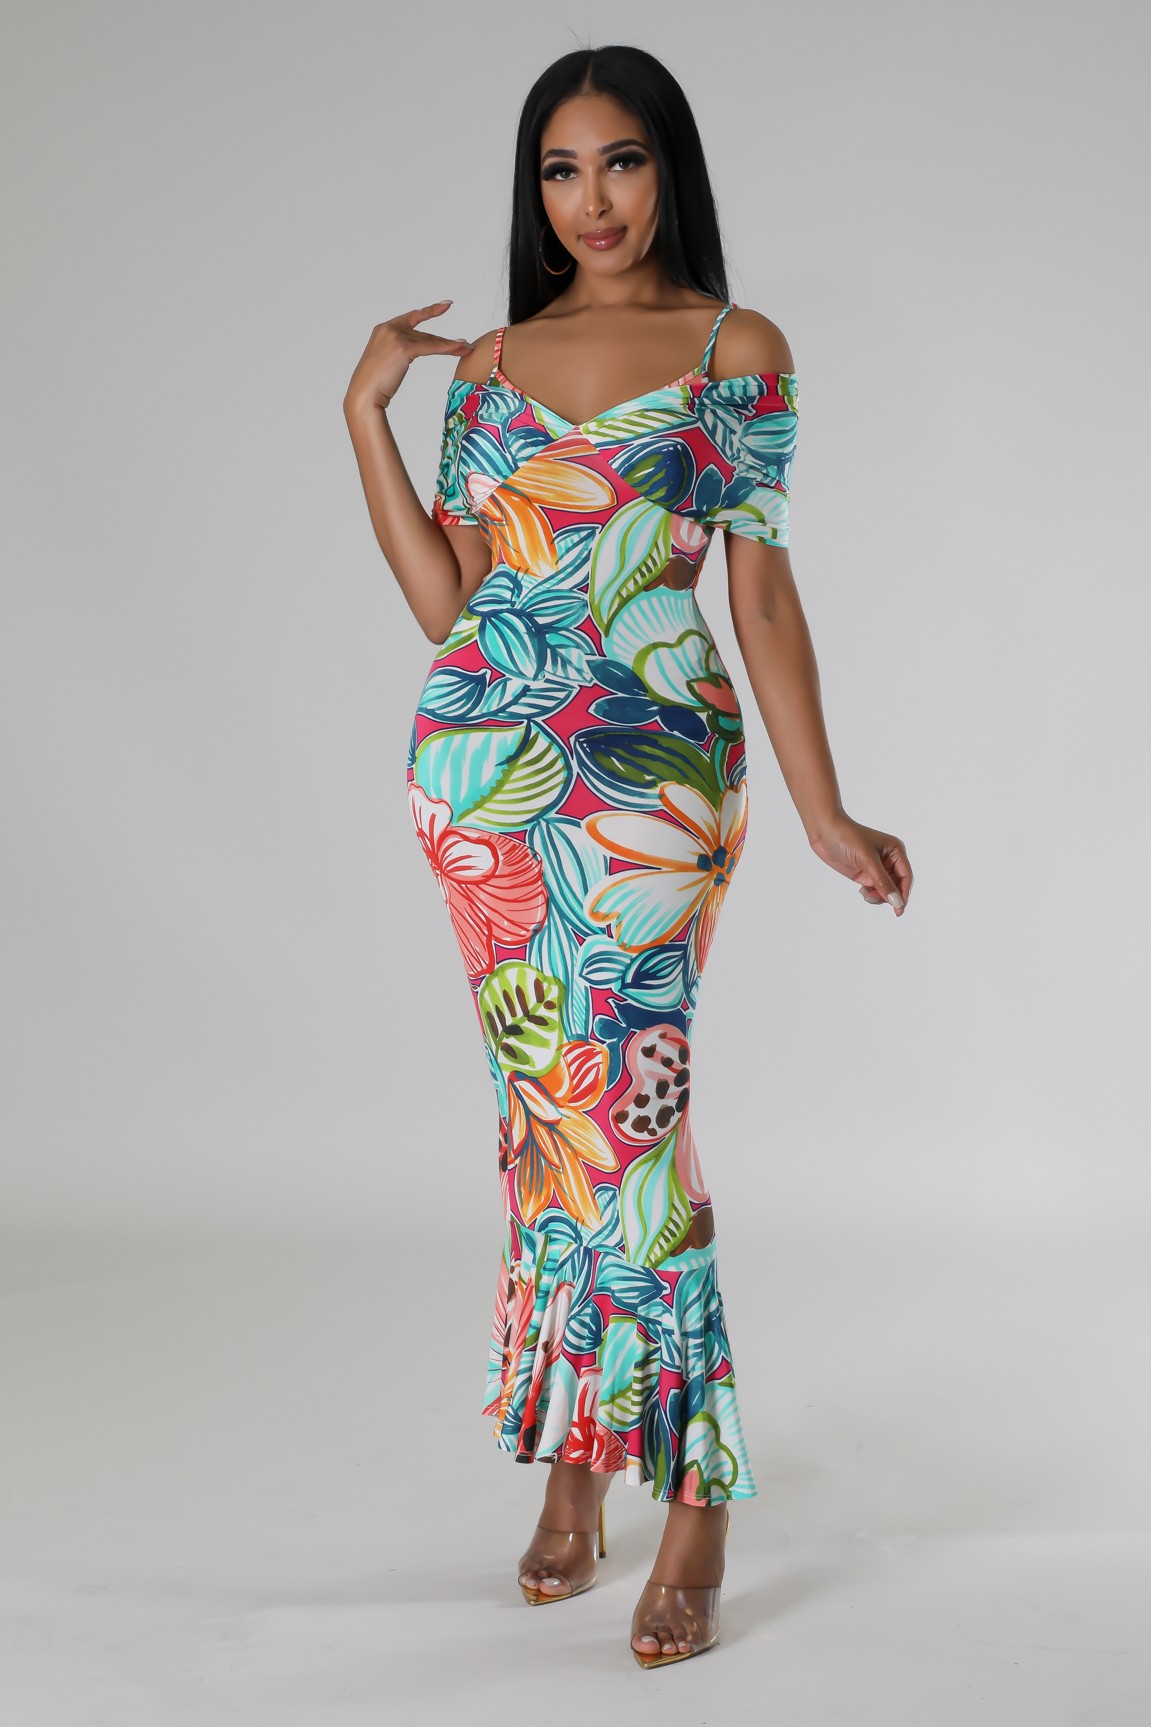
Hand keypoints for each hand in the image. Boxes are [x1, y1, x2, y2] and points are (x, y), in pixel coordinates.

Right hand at [343, 299, 474, 414]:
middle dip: (445, 340)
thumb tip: (409, 354)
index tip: (446, 305)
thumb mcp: (385, 362)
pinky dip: (446, 348)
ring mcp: (395, 336)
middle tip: (464, 343)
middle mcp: (389, 328)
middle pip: (424, 333)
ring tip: (467, 348)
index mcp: (383, 329)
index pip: (411, 318)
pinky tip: (459, 348)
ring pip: (429, 340)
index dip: (430, 311)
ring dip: (450, 346)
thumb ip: (397, 352)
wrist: (364, 394)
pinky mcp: (403, 348)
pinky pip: (430, 347)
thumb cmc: (373, 385)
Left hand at [808, 813, 912, 914]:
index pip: (906, 876)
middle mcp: (889, 859)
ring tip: (866, 895)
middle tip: (875, 900)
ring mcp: (876, 867)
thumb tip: (897, 902)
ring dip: (879, 896)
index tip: (898, 908)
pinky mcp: (864, 873)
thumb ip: (882, 882)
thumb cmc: (847, 837)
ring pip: (885, 890)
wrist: (824, 831)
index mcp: (895, 851)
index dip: (904, 893)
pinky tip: (862, 892)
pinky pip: (874, 889)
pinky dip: (871, 895)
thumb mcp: (867, 860)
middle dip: (889, 896)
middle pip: (897, 885)